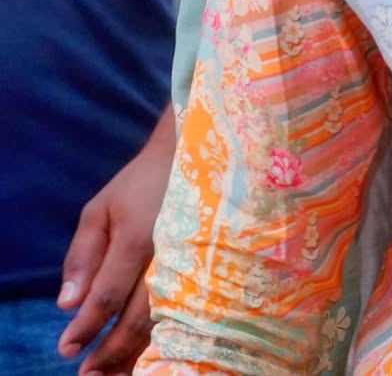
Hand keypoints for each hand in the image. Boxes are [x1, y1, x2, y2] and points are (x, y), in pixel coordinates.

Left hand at [57, 106, 175, 375]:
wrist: (200, 151)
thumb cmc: (143, 182)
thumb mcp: (101, 207)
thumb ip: (83, 254)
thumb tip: (67, 303)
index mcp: (137, 237)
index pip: (107, 295)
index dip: (86, 327)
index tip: (66, 348)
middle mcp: (168, 254)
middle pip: (137, 317)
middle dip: (110, 351)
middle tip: (87, 374)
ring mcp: (194, 261)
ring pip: (164, 319)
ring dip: (137, 351)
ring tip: (113, 373)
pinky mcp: (211, 265)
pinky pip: (187, 309)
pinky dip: (167, 334)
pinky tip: (152, 350)